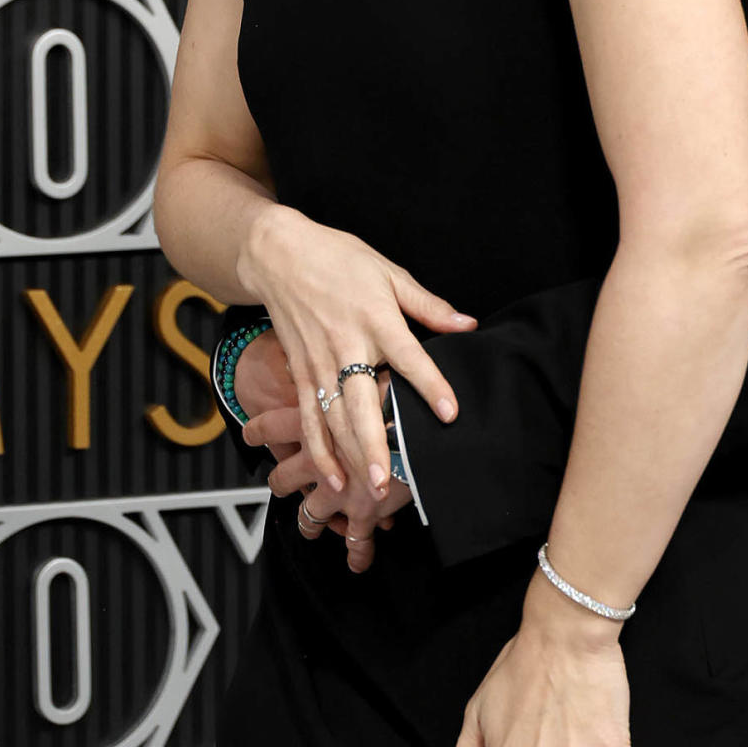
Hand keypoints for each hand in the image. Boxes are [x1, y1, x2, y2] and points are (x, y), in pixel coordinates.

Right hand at [238, 206, 475, 497]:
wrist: (280, 255)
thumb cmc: (339, 260)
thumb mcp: (390, 272)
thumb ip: (428, 305)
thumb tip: (468, 323)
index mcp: (375, 320)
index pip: (409, 358)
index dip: (430, 386)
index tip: (450, 413)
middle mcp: (345, 347)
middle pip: (361, 404)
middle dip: (374, 447)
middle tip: (389, 483)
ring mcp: (318, 364)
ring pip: (335, 420)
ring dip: (351, 458)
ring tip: (369, 491)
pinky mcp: (300, 374)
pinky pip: (308, 419)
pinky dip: (318, 451)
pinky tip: (333, 477)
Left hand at [244, 362, 418, 572]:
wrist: (423, 425)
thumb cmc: (403, 388)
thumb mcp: (368, 367)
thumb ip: (354, 360)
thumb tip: (360, 350)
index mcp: (316, 422)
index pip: (272, 426)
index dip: (258, 432)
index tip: (249, 436)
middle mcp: (318, 459)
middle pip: (285, 478)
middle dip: (283, 483)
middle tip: (282, 483)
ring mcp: (338, 491)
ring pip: (311, 516)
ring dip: (311, 523)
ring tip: (312, 527)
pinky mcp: (364, 513)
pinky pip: (356, 542)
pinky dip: (357, 553)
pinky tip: (356, 561)